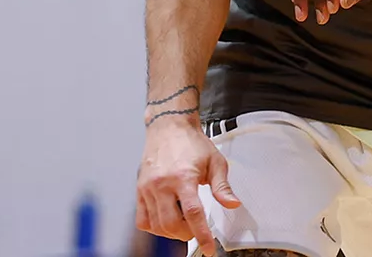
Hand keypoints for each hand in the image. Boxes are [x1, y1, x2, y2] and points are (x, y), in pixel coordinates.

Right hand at [136, 116, 239, 256]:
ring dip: (171, 232)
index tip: (208, 248)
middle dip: (187, 235)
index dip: (201, 234)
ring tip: (184, 223)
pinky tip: (167, 220)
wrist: (169, 127)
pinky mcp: (139, 190)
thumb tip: (232, 204)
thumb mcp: (215, 161)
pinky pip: (142, 219)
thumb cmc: (192, 143)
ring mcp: (147, 188)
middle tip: (196, 231)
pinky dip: (154, 227)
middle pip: (171, 224)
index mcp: (183, 177)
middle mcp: (162, 184)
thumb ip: (222, 186)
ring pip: (156, 225)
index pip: (193, 214)